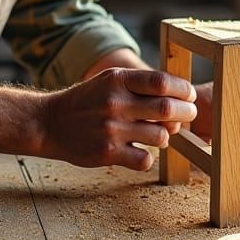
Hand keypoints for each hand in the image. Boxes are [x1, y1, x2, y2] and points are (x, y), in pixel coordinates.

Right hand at [40, 68, 196, 170]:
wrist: (50, 123)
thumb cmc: (88, 100)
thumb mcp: (110, 81)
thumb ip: (141, 85)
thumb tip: (179, 95)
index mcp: (117, 80)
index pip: (162, 82)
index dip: (183, 89)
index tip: (189, 96)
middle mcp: (115, 102)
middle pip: (167, 109)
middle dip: (185, 113)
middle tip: (188, 115)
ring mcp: (111, 129)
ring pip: (160, 137)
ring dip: (165, 137)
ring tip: (158, 134)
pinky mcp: (107, 153)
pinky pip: (145, 159)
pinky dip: (147, 157)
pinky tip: (139, 150)